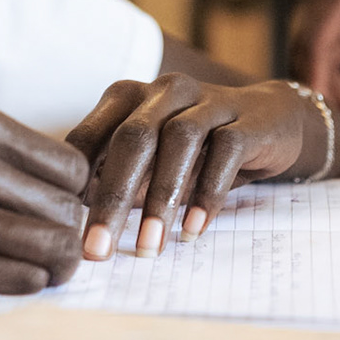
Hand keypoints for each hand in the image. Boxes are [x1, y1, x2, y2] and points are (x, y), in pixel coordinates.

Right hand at [0, 100, 87, 293]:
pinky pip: (23, 279)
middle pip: (67, 208)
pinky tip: (15, 275)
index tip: (57, 206)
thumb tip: (73, 184)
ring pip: (54, 245)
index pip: (69, 164)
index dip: (72, 192)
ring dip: (58, 262)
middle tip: (53, 240)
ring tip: (46, 264)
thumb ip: (1, 149)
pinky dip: (30, 282)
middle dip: (67, 230)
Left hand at [65, 75, 316, 260]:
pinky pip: (225, 152)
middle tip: (98, 249)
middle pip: (132, 138)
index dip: (76, 183)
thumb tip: (81, 224)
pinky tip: (193, 228)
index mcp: (129, 97)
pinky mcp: (246, 119)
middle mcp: (165, 91)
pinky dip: (207, 193)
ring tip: (149, 246)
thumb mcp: (154, 162)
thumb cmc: (199, 148)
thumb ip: (121, 180)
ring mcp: (208, 100)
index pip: (91, 136)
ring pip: (179, 141)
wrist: (273, 121)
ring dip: (161, 198)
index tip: (66, 230)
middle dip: (112, 198)